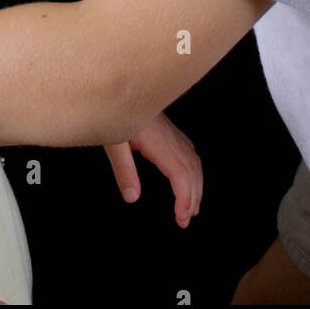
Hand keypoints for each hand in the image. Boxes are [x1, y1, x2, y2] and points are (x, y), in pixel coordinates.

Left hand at [102, 112, 202, 227]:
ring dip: (196, 187)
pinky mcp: (168, 131)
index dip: (185, 197)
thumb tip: (133, 197)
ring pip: (193, 162)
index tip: (181, 216)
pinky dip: (193, 172)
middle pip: (191, 170)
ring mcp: (171, 133)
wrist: (118, 87)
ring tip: (191, 208)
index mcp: (158, 141)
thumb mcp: (113, 141)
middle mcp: (170, 137)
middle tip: (184, 221)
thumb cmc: (114, 110)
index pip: (180, 173)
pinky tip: (190, 179)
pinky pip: (189, 153)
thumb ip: (123, 169)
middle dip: (193, 198)